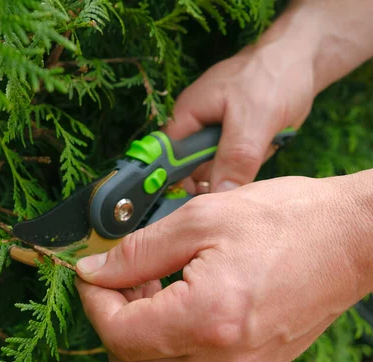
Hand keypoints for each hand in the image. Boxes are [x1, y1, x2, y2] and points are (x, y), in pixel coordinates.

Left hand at [75, 172, 372, 361]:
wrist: (351, 239)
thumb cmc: (284, 219)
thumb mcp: (198, 219)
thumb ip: (136, 251)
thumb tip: (92, 271)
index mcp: (206, 318)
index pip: (117, 334)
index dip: (93, 300)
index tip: (94, 271)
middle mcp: (223, 359)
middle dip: (112, 320)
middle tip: (122, 278)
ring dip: (139, 333)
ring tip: (151, 285)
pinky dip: (169, 341)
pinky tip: (179, 300)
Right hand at [163, 43, 315, 193]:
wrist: (303, 60)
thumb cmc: (272, 76)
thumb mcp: (255, 119)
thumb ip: (235, 157)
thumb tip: (219, 193)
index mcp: (186, 116)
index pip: (165, 157)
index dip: (175, 178)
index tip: (198, 193)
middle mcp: (195, 128)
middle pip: (192, 169)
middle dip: (221, 171)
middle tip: (247, 159)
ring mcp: (215, 136)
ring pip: (218, 170)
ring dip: (242, 166)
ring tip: (264, 141)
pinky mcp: (234, 141)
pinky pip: (237, 165)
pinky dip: (254, 160)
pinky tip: (268, 142)